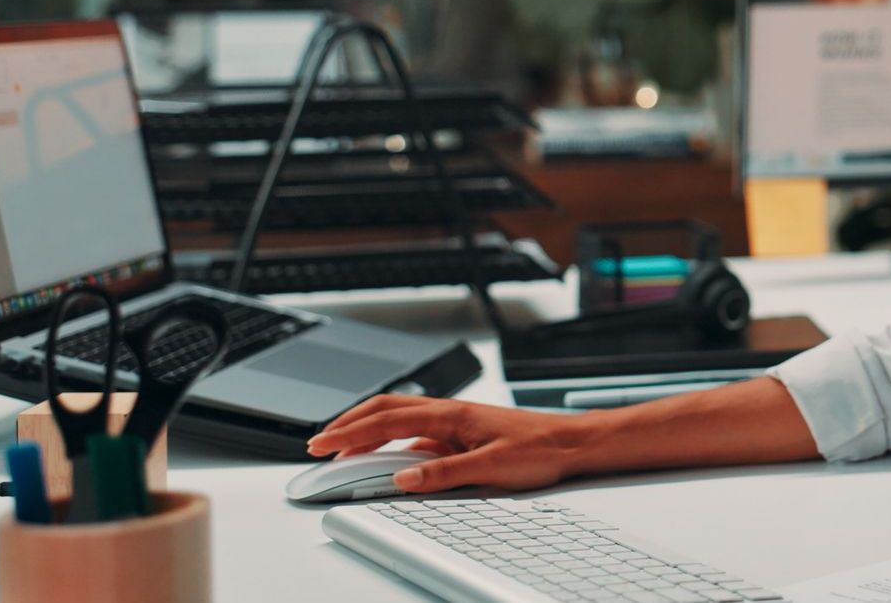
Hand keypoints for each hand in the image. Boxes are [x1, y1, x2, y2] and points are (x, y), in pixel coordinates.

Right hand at [307, 395, 597, 493]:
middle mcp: (450, 413)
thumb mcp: (491, 467)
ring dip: (368, 432)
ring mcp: (455, 422)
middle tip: (317, 445)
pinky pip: (418, 434)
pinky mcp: (462, 434)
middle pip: (385, 411)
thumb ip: (445, 473)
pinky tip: (388, 458)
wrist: (572, 443)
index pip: (387, 420)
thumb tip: (404, 479)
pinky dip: (393, 443)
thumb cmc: (540, 448)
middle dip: (348, 426)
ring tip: (342, 451)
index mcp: (451, 415)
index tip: (319, 443)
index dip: (348, 432)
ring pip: (399, 421)